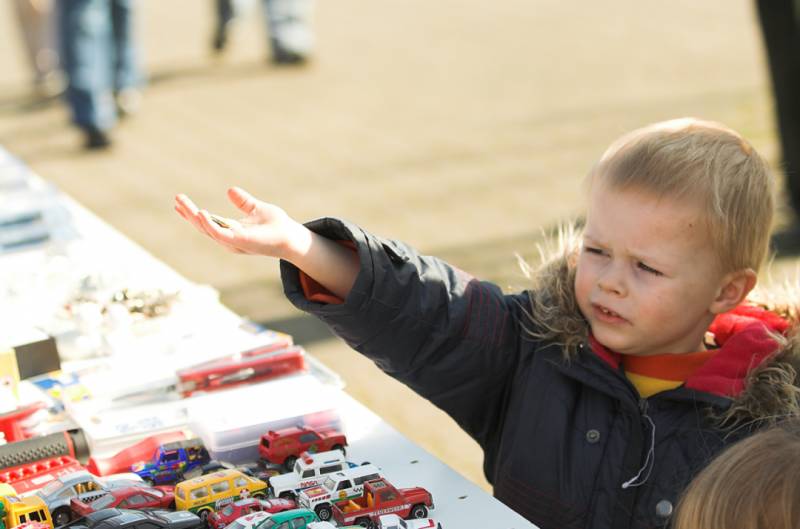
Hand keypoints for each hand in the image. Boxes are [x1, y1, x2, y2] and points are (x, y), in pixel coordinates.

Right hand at [174, 187, 304, 258]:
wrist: (291, 236)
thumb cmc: (277, 226)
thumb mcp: (256, 209)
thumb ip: (243, 202)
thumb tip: (230, 189)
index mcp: (231, 230)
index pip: (206, 222)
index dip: (192, 213)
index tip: (178, 202)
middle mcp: (229, 238)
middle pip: (203, 227)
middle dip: (188, 214)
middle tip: (176, 199)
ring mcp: (234, 241)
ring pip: (208, 231)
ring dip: (195, 219)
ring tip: (184, 205)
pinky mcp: (241, 242)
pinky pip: (220, 234)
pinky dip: (209, 225)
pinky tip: (201, 213)